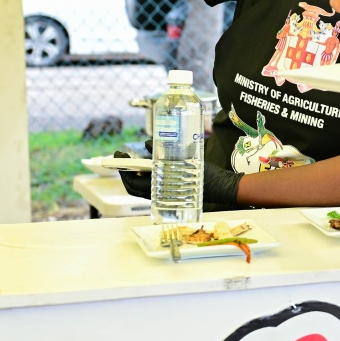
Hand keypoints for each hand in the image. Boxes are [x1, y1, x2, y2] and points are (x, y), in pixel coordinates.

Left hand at [113, 147, 240, 205]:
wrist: (221, 186)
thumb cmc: (203, 175)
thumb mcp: (182, 160)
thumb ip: (162, 154)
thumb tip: (146, 144)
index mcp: (159, 190)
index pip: (132, 183)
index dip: (122, 171)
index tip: (119, 156)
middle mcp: (159, 195)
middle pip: (134, 186)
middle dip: (126, 173)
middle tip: (123, 158)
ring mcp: (164, 196)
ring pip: (143, 187)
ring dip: (137, 174)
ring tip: (136, 159)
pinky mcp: (171, 193)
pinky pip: (153, 186)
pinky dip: (148, 176)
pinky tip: (151, 165)